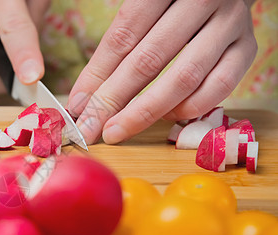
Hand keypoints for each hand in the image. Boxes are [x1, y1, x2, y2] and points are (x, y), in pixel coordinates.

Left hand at [67, 0, 256, 143]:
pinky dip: (188, 108)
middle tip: (92, 128)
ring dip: (146, 111)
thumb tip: (83, 100)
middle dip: (114, 100)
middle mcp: (202, 0)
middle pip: (149, 59)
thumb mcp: (139, 13)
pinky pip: (220, 87)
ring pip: (184, 77)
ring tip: (119, 129)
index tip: (78, 108)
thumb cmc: (169, 6)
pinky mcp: (248, 48)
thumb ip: (114, 48)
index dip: (97, 76)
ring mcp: (229, 24)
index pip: (123, 36)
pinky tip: (165, 116)